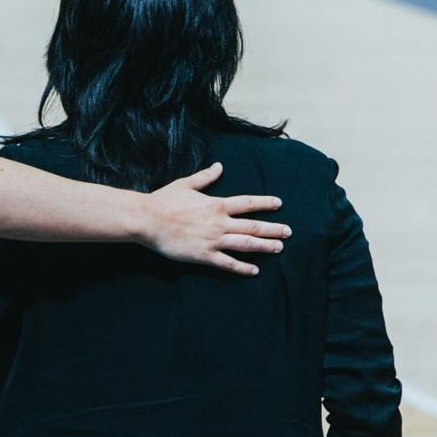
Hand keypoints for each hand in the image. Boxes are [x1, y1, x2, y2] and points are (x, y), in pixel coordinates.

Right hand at [144, 163, 287, 274]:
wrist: (148, 219)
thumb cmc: (165, 200)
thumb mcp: (186, 184)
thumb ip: (205, 177)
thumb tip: (219, 166)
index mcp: (216, 204)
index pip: (248, 203)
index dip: (265, 203)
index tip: (279, 204)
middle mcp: (219, 223)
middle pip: (253, 226)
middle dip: (273, 229)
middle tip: (288, 232)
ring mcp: (213, 240)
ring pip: (246, 244)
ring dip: (264, 246)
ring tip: (279, 248)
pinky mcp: (204, 255)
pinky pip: (228, 263)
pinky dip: (242, 268)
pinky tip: (254, 270)